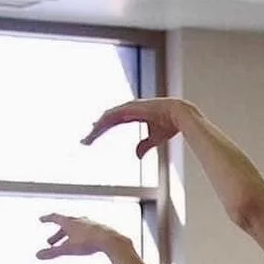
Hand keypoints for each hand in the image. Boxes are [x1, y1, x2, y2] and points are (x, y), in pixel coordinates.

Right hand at [36, 214, 128, 259]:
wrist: (110, 240)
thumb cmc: (88, 243)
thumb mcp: (68, 249)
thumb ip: (52, 253)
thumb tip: (37, 256)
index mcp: (70, 222)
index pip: (55, 217)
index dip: (47, 219)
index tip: (41, 219)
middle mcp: (80, 220)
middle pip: (65, 225)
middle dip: (56, 234)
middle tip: (50, 242)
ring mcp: (91, 224)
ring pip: (76, 228)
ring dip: (69, 235)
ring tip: (67, 243)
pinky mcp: (100, 230)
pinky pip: (87, 232)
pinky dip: (81, 237)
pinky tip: (84, 243)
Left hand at [81, 96, 198, 159]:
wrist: (180, 115)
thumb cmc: (170, 124)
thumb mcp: (154, 138)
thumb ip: (144, 145)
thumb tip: (136, 156)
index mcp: (133, 114)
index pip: (113, 122)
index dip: (103, 129)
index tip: (93, 136)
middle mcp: (128, 109)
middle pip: (107, 120)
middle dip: (95, 131)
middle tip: (84, 142)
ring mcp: (128, 107)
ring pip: (107, 118)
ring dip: (96, 129)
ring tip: (87, 139)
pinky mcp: (130, 108)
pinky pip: (112, 116)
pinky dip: (103, 124)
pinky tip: (95, 130)